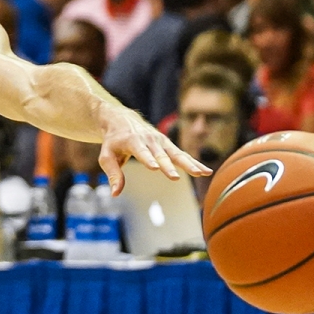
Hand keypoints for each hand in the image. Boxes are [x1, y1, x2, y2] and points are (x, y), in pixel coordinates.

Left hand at [96, 104, 210, 194]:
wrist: (122, 120)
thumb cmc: (113, 141)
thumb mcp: (107, 156)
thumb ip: (113, 174)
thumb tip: (115, 193)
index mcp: (132, 141)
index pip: (141, 151)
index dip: (148, 159)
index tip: (155, 168)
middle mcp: (149, 140)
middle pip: (161, 155)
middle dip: (169, 166)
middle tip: (175, 178)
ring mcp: (161, 141)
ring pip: (176, 154)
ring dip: (189, 164)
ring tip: (202, 173)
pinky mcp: (168, 144)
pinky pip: (182, 154)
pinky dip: (194, 162)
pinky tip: (206, 171)